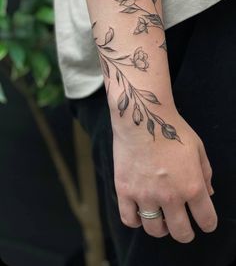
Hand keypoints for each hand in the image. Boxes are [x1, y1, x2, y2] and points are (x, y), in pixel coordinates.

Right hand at [112, 109, 217, 242]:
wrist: (142, 118)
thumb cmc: (171, 130)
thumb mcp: (198, 148)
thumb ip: (205, 173)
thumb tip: (209, 193)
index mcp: (192, 186)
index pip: (206, 220)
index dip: (208, 224)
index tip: (204, 222)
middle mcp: (170, 196)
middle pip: (181, 233)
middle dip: (186, 233)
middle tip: (183, 226)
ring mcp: (145, 195)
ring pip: (155, 230)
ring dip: (161, 228)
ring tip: (160, 218)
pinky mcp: (125, 191)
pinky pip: (129, 219)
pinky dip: (136, 221)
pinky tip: (140, 212)